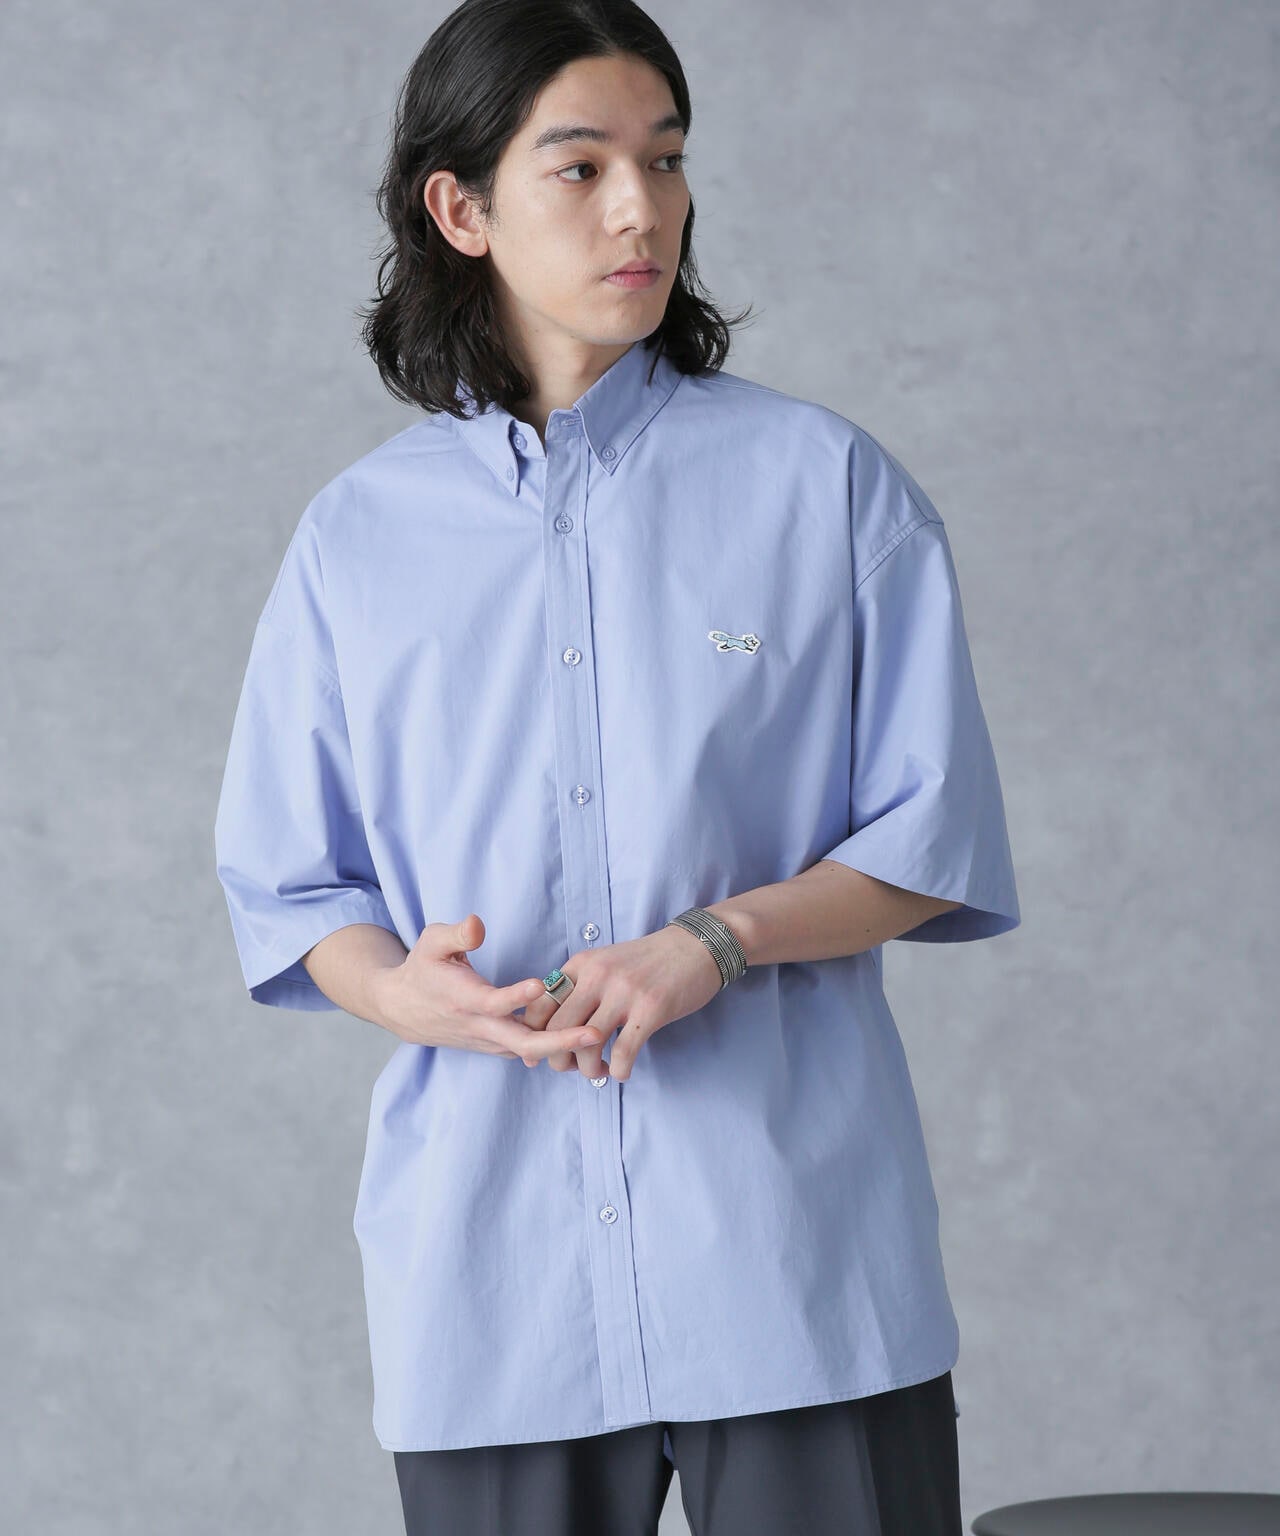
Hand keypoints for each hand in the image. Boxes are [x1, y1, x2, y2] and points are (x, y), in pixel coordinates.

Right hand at [372, 913, 606, 1062]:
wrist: (403, 1009)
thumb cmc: (422, 969)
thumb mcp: (431, 942)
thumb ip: (457, 934)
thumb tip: (478, 923)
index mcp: (464, 999)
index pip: (493, 1003)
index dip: (517, 997)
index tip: (541, 986)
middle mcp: (479, 1026)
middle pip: (522, 1042)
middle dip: (560, 1041)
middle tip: (594, 1033)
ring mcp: (488, 1040)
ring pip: (528, 1051)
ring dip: (563, 1048)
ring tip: (602, 1041)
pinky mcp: (495, 1045)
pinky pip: (527, 1050)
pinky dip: (553, 1048)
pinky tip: (584, 1042)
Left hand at [518, 924, 724, 1080]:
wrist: (695, 946)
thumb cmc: (649, 961)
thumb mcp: (606, 962)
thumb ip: (581, 986)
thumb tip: (555, 1025)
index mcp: (582, 964)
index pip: (541, 1004)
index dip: (534, 1035)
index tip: (541, 1054)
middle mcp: (598, 975)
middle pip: (558, 1029)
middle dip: (558, 1059)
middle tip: (571, 1068)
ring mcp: (624, 991)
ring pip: (587, 1045)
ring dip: (589, 1069)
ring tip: (599, 1071)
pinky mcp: (651, 1008)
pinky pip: (624, 1052)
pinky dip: (619, 1070)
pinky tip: (623, 1071)